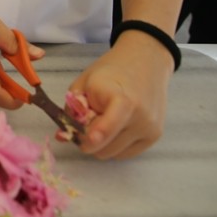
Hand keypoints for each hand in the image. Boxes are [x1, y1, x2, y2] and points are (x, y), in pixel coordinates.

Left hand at [69, 31, 172, 159]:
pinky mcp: (155, 136)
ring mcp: (150, 129)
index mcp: (122, 99)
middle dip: (88, 141)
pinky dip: (114, 146)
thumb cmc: (110, 71)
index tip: (82, 142)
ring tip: (99, 123)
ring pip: (114, 154)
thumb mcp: (84, 83)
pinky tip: (112, 128)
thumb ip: (73, 109)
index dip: (93, 137)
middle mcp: (141, 118)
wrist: (146, 62)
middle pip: (106, 147)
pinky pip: (126, 153)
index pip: (108, 126)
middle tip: (82, 126)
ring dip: (101, 145)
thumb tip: (62, 137)